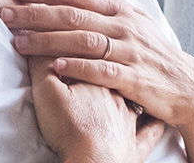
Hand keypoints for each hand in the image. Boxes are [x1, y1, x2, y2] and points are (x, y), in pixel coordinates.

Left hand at [2, 0, 193, 128]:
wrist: (189, 86)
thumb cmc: (153, 51)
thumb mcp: (134, 19)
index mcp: (120, 10)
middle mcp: (123, 27)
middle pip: (74, 15)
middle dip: (36, 14)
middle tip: (6, 14)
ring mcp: (129, 52)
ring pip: (83, 41)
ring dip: (48, 41)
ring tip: (19, 43)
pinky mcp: (134, 78)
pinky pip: (102, 71)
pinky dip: (78, 68)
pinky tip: (56, 67)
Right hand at [27, 54, 164, 162]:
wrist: (94, 162)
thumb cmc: (70, 128)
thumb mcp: (47, 92)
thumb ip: (42, 66)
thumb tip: (37, 42)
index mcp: (98, 78)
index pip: (90, 54)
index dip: (80, 46)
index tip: (76, 45)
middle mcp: (119, 95)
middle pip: (112, 74)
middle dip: (107, 64)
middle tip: (101, 59)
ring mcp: (130, 121)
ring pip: (134, 98)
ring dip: (130, 88)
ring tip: (126, 82)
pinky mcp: (135, 146)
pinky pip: (150, 131)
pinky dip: (153, 124)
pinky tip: (156, 118)